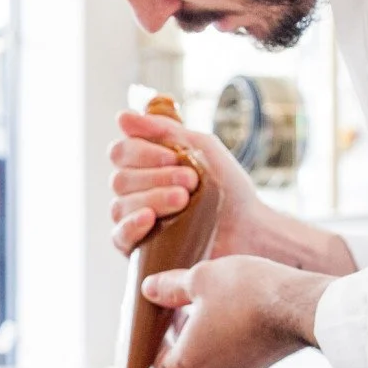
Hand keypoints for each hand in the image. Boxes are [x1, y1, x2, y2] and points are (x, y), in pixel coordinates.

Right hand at [108, 108, 357, 275]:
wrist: (249, 229)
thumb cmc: (228, 188)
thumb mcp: (199, 148)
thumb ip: (162, 129)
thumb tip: (122, 117)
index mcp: (146, 167)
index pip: (121, 152)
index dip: (142, 152)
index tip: (174, 157)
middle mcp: (136, 193)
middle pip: (120, 179)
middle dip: (155, 177)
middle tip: (190, 182)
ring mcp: (135, 221)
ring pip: (121, 205)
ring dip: (154, 198)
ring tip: (184, 200)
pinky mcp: (139, 250)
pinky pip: (119, 236)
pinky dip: (132, 225)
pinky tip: (150, 219)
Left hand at [141, 256, 330, 367]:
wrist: (302, 304)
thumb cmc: (247, 292)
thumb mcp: (200, 278)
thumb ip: (169, 287)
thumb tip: (149, 290)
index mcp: (193, 360)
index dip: (156, 350)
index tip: (160, 326)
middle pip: (190, 360)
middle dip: (183, 334)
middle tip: (183, 305)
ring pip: (217, 354)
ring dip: (209, 331)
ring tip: (213, 299)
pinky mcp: (267, 360)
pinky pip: (241, 349)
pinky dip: (233, 332)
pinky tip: (240, 304)